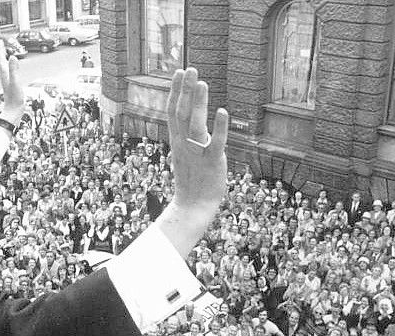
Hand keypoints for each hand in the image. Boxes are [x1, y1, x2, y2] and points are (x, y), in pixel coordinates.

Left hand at [0, 40, 23, 123]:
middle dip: (0, 52)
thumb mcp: (16, 82)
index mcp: (4, 74)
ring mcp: (7, 80)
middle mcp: (4, 76)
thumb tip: (12, 57)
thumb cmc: (14, 98)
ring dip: (4, 58)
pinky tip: (12, 67)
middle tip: (0, 44)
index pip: (0, 59)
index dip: (0, 49)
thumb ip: (14, 69)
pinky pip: (8, 72)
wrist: (13, 110)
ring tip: (4, 53)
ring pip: (4, 66)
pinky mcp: (10, 84)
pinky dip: (10, 66)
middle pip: (0, 61)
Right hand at [155, 69, 227, 255]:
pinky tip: (222, 111)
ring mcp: (197, 153)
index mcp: (177, 141)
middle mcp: (184, 144)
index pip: (172, 112)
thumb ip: (187, 137)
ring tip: (202, 82)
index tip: (179, 73)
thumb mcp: (185, 154)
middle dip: (185, 90)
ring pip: (195, 124)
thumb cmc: (192, 181)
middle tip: (190, 69)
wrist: (193, 207)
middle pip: (181, 113)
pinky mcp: (212, 162)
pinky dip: (218, 127)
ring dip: (198, 102)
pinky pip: (215, 143)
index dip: (175, 91)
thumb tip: (190, 121)